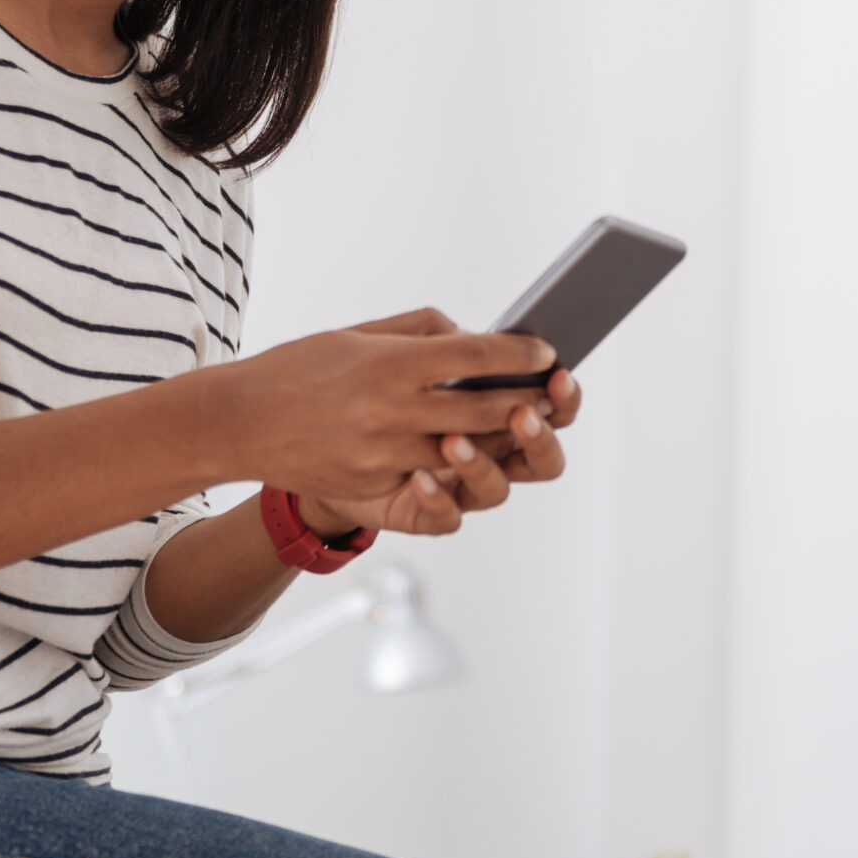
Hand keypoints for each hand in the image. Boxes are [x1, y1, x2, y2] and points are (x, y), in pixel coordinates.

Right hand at [214, 307, 553, 502]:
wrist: (238, 421)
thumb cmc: (302, 367)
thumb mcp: (358, 333)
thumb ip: (421, 332)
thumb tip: (473, 338)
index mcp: (389, 363)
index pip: (475, 356)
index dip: (519, 352)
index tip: (545, 349)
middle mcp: (390, 411)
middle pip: (484, 410)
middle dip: (528, 401)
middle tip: (554, 392)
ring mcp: (382, 457)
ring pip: (467, 454)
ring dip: (505, 441)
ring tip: (527, 424)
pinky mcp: (372, 489)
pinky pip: (431, 490)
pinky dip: (459, 474)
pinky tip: (478, 458)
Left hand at [297, 365, 583, 537]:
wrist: (295, 432)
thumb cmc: (353, 386)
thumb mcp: (390, 352)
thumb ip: (434, 338)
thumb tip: (476, 337)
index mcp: (490, 409)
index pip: (548, 408)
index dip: (562, 396)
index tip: (557, 372)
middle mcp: (483, 451)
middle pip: (540, 457)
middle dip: (537, 434)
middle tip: (525, 410)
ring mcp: (455, 486)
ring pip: (497, 490)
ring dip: (483, 465)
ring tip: (455, 440)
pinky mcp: (420, 514)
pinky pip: (446, 519)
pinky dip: (440, 499)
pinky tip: (421, 476)